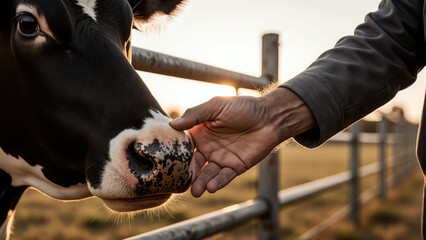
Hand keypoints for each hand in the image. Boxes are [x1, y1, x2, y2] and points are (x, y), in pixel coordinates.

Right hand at [170, 87, 315, 196]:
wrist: (270, 117)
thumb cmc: (243, 107)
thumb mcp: (216, 106)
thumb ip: (195, 114)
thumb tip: (172, 124)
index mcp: (200, 132)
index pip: (184, 145)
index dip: (175, 153)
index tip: (165, 161)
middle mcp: (208, 148)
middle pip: (194, 163)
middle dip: (188, 174)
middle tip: (180, 182)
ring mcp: (221, 158)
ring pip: (207, 173)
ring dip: (201, 182)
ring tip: (196, 191)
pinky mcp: (235, 167)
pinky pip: (224, 177)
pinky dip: (218, 182)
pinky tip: (211, 187)